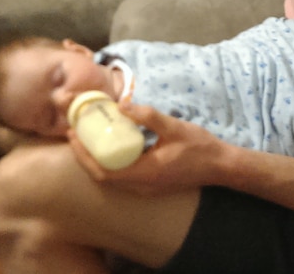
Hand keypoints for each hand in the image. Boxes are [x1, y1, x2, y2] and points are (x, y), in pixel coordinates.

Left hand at [67, 102, 227, 194]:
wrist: (220, 166)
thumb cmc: (199, 146)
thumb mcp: (173, 126)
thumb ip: (148, 116)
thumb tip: (121, 105)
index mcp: (144, 173)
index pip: (103, 171)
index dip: (84, 155)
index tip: (73, 135)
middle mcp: (141, 185)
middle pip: (102, 177)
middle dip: (84, 156)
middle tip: (75, 133)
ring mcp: (146, 188)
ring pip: (112, 178)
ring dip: (96, 160)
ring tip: (88, 138)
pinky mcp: (150, 186)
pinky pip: (122, 177)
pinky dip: (110, 163)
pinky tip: (110, 146)